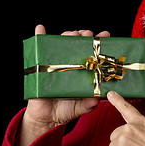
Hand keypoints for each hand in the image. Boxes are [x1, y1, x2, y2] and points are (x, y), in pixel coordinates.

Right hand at [17, 25, 109, 145]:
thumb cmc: (67, 109)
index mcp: (84, 70)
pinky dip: (40, 36)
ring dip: (68, 35)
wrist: (47, 117)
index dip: (99, 44)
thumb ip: (89, 104)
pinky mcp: (41, 65)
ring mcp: (57, 63)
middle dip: (85, 36)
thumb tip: (96, 99)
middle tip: (88, 36)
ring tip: (73, 34)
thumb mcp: (81, 107)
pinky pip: (39, 48)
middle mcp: (72, 64)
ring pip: (62, 43)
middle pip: (79, 44)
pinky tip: (41, 28)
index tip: (105, 36)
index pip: (93, 53)